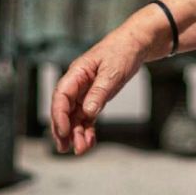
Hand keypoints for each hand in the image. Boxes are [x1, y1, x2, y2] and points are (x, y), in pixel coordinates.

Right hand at [49, 10, 162, 154]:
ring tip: (80, 150)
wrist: (136, 44)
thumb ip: (99, 92)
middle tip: (64, 148)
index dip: (59, 115)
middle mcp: (77, 84)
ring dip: (76, 133)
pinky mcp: (95, 98)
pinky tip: (89, 142)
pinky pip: (87, 117)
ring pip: (75, 116)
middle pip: (64, 109)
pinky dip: (87, 129)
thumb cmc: (122, 52)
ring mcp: (85, 92)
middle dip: (63, 130)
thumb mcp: (112, 72)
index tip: (64, 132)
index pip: (61, 96)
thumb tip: (87, 112)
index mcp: (77, 73)